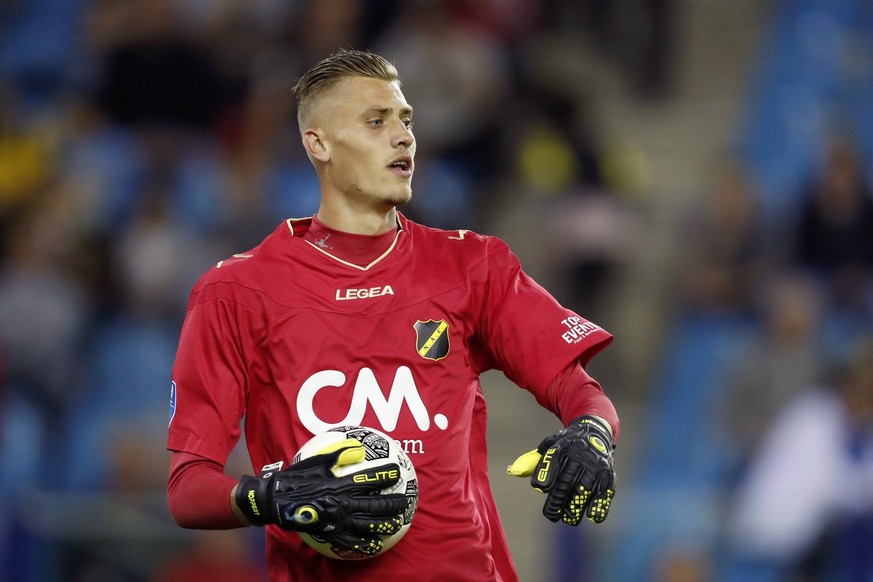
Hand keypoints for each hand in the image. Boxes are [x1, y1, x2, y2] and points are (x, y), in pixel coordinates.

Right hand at [236, 439, 408, 554]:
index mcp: (339, 484)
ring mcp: (337, 521)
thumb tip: (359, 448)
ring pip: (367, 525)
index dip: (384, 475)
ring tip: (398, 523)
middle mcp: (342, 503)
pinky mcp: (330, 533)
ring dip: (385, 524)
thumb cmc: (297, 478)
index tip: (397, 471)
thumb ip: (340, 454)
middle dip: (393, 503)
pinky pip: (351, 542)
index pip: (368, 479)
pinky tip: (376, 544)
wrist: (277, 500)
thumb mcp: (318, 460)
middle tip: (405, 501)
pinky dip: (365, 544)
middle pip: (374, 505)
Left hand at [507, 415, 614, 524]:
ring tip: (567, 517)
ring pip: (583, 491)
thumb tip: (513, 471)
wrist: (595, 432)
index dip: (545, 475)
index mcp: (562, 445)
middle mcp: (580, 455)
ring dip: (574, 508)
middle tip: (550, 514)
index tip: (539, 487)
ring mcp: (595, 465)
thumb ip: (533, 459)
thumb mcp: (550, 444)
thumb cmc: (567, 444)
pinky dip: (598, 507)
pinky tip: (591, 515)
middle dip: (557, 501)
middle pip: (565, 481)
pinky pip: (604, 494)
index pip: (552, 460)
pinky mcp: (608, 475)